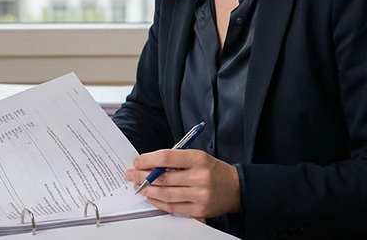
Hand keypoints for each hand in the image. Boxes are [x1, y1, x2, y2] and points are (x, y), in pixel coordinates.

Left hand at [125, 149, 240, 217]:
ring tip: (138, 186)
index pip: (168, 157)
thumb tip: (150, 164)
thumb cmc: (213, 170)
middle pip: (163, 177)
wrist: (235, 188)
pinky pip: (172, 207)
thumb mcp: (198, 157)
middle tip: (131, 174)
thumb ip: (176, 160)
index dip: (148, 159)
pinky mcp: (198, 210)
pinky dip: (158, 202)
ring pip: (166, 194)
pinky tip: (151, 196)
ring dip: (148, 190)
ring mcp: (199, 195)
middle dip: (142, 176)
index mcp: (199, 159)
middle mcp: (199, 177)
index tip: (137, 161)